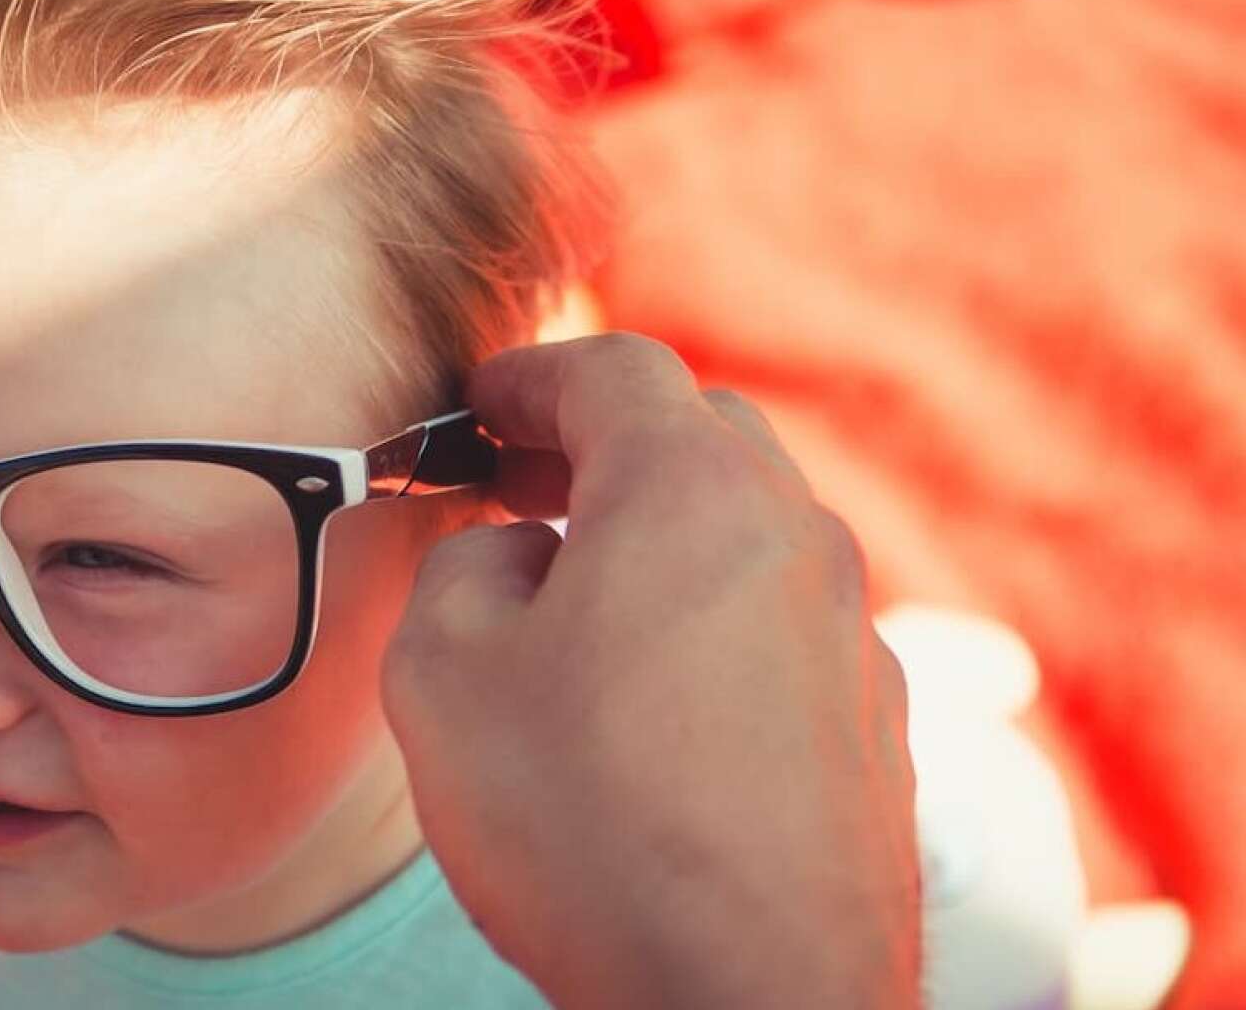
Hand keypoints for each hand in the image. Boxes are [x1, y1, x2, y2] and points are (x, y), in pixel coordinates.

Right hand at [383, 333, 919, 1008]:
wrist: (746, 997)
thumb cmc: (586, 828)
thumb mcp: (443, 674)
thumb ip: (463, 570)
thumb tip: (512, 559)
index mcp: (690, 493)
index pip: (612, 371)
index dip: (528, 375)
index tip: (479, 405)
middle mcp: (794, 540)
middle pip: (700, 435)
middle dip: (601, 442)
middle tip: (521, 484)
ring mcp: (852, 633)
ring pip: (751, 531)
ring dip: (662, 532)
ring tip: (580, 592)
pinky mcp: (876, 722)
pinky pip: (785, 623)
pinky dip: (714, 615)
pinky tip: (656, 691)